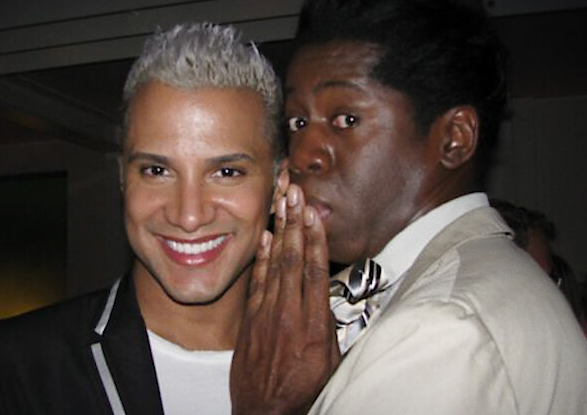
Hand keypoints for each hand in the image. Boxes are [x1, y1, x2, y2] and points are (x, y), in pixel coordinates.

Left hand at [231, 183, 339, 414]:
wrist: (265, 413)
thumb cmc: (302, 392)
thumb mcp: (332, 364)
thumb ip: (332, 329)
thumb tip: (335, 302)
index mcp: (313, 326)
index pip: (314, 272)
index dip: (314, 239)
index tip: (314, 214)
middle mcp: (289, 316)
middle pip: (292, 260)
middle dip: (295, 223)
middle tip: (295, 193)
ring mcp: (267, 316)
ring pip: (274, 266)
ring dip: (279, 232)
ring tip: (281, 204)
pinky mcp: (251, 321)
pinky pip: (256, 283)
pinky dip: (260, 258)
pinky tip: (264, 237)